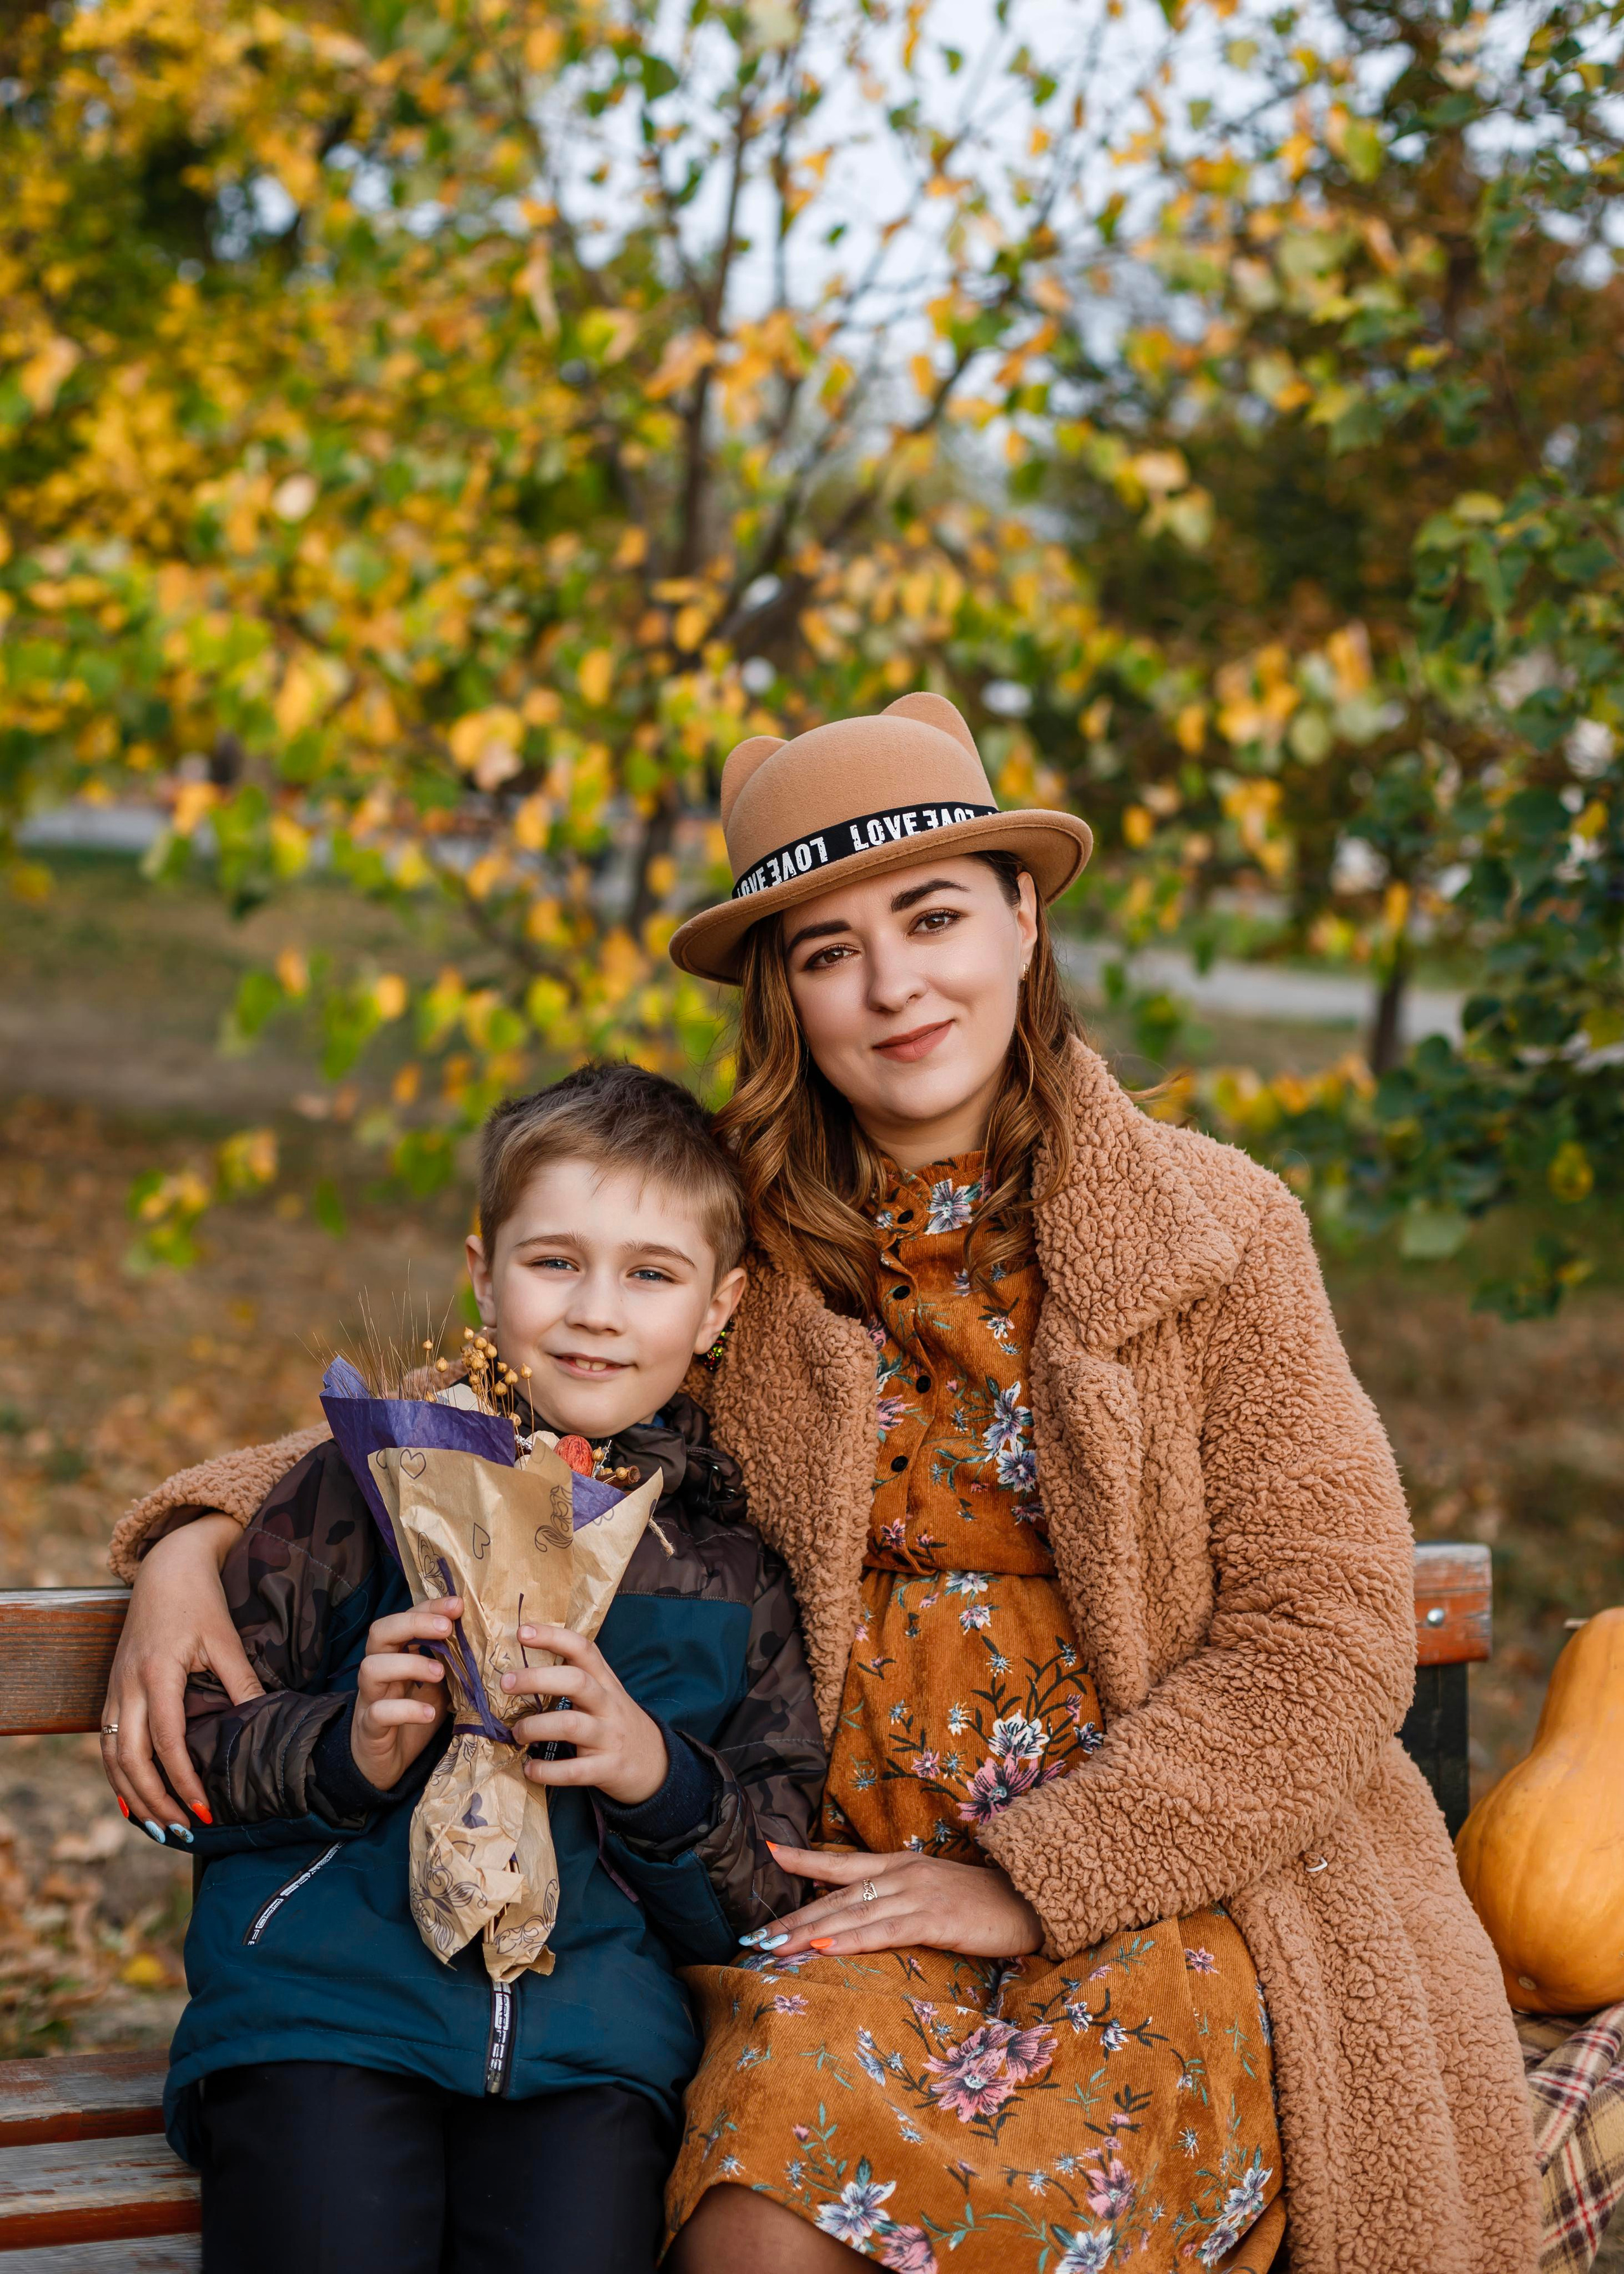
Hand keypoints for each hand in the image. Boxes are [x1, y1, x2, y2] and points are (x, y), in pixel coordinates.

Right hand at [100, 1513, 261, 1838]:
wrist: (166, 1568)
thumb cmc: (200, 1600)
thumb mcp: (225, 1638)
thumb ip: (240, 1682)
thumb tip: (260, 1722)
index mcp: (157, 1673)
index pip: (167, 1742)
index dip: (183, 1780)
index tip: (203, 1810)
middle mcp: (128, 1686)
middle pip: (129, 1759)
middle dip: (153, 1801)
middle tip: (181, 1832)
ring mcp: (115, 1689)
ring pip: (111, 1756)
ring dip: (132, 1796)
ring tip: (158, 1827)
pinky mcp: (113, 1690)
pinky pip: (107, 1742)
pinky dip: (118, 1775)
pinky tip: (134, 1799)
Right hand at [352, 1600, 461, 1788]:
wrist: (386, 1760)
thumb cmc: (413, 1713)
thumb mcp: (437, 1684)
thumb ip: (451, 1662)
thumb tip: (486, 1640)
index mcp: (395, 1653)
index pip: (405, 1617)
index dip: (429, 1607)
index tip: (458, 1605)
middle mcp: (378, 1669)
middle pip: (379, 1632)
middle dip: (413, 1623)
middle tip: (446, 1629)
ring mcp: (369, 1697)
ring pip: (371, 1667)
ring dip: (409, 1664)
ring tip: (439, 1673)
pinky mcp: (369, 1727)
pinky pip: (378, 1712)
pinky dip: (405, 1709)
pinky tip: (429, 1712)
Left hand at [501, 1626, 666, 1807]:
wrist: (658, 1764)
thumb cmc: (618, 1724)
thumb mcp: (606, 1696)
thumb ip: (576, 1682)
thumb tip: (522, 1672)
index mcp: (606, 1682)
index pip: (583, 1649)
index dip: (553, 1637)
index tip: (523, 1631)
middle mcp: (609, 1705)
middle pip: (576, 1681)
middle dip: (537, 1679)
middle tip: (506, 1683)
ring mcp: (610, 1736)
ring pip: (572, 1725)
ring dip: (536, 1727)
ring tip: (517, 1733)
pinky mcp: (608, 1768)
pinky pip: (575, 1770)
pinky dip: (548, 1770)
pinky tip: (530, 1769)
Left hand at [754, 1844, 1044, 1960]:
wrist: (1033, 1900)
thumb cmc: (986, 1904)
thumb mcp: (935, 1893)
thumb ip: (899, 1898)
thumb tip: (861, 1910)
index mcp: (900, 1865)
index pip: (841, 1861)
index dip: (803, 1859)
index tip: (767, 1852)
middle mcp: (901, 1874)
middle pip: (835, 1895)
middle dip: (792, 1917)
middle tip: (751, 1934)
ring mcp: (916, 1894)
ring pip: (849, 1914)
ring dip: (806, 1933)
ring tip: (771, 1947)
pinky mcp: (934, 1919)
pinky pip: (882, 1931)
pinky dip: (848, 1940)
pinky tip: (822, 1948)